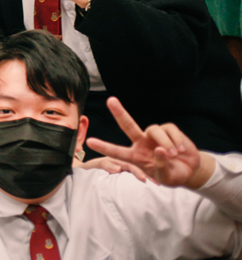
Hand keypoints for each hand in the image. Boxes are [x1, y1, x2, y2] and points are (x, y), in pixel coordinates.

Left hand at [85, 96, 214, 188]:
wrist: (190, 170)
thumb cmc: (172, 174)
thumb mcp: (165, 177)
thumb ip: (161, 166)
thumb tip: (159, 149)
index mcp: (135, 156)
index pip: (117, 152)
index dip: (104, 147)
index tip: (89, 141)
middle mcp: (141, 142)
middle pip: (128, 125)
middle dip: (119, 113)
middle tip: (110, 100)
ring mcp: (153, 135)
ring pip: (153, 129)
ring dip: (165, 142)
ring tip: (174, 154)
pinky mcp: (168, 130)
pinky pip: (169, 129)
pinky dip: (176, 140)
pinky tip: (181, 149)